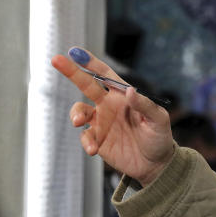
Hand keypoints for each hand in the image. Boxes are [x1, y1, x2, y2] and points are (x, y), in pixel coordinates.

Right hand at [52, 47, 173, 185]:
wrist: (155, 164)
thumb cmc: (159, 137)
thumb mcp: (159, 119)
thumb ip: (145, 105)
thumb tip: (130, 91)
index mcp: (122, 95)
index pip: (105, 75)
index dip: (90, 62)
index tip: (75, 51)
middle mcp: (109, 105)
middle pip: (86, 85)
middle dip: (71, 71)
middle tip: (56, 59)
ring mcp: (101, 122)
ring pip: (79, 112)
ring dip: (76, 114)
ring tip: (77, 122)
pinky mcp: (98, 140)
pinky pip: (85, 137)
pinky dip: (86, 142)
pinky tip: (93, 149)